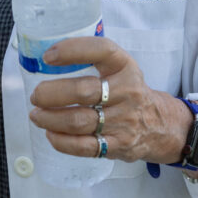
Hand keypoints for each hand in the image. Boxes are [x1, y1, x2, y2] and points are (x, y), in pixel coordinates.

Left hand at [27, 36, 188, 163]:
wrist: (160, 125)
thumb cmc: (128, 91)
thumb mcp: (120, 68)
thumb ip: (93, 60)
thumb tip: (47, 58)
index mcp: (125, 66)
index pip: (101, 50)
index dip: (73, 50)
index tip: (48, 56)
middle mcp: (127, 91)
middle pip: (83, 91)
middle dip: (51, 93)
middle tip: (36, 95)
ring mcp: (124, 120)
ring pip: (79, 121)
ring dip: (50, 119)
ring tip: (36, 115)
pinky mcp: (119, 145)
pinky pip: (86, 146)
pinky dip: (62, 142)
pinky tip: (50, 134)